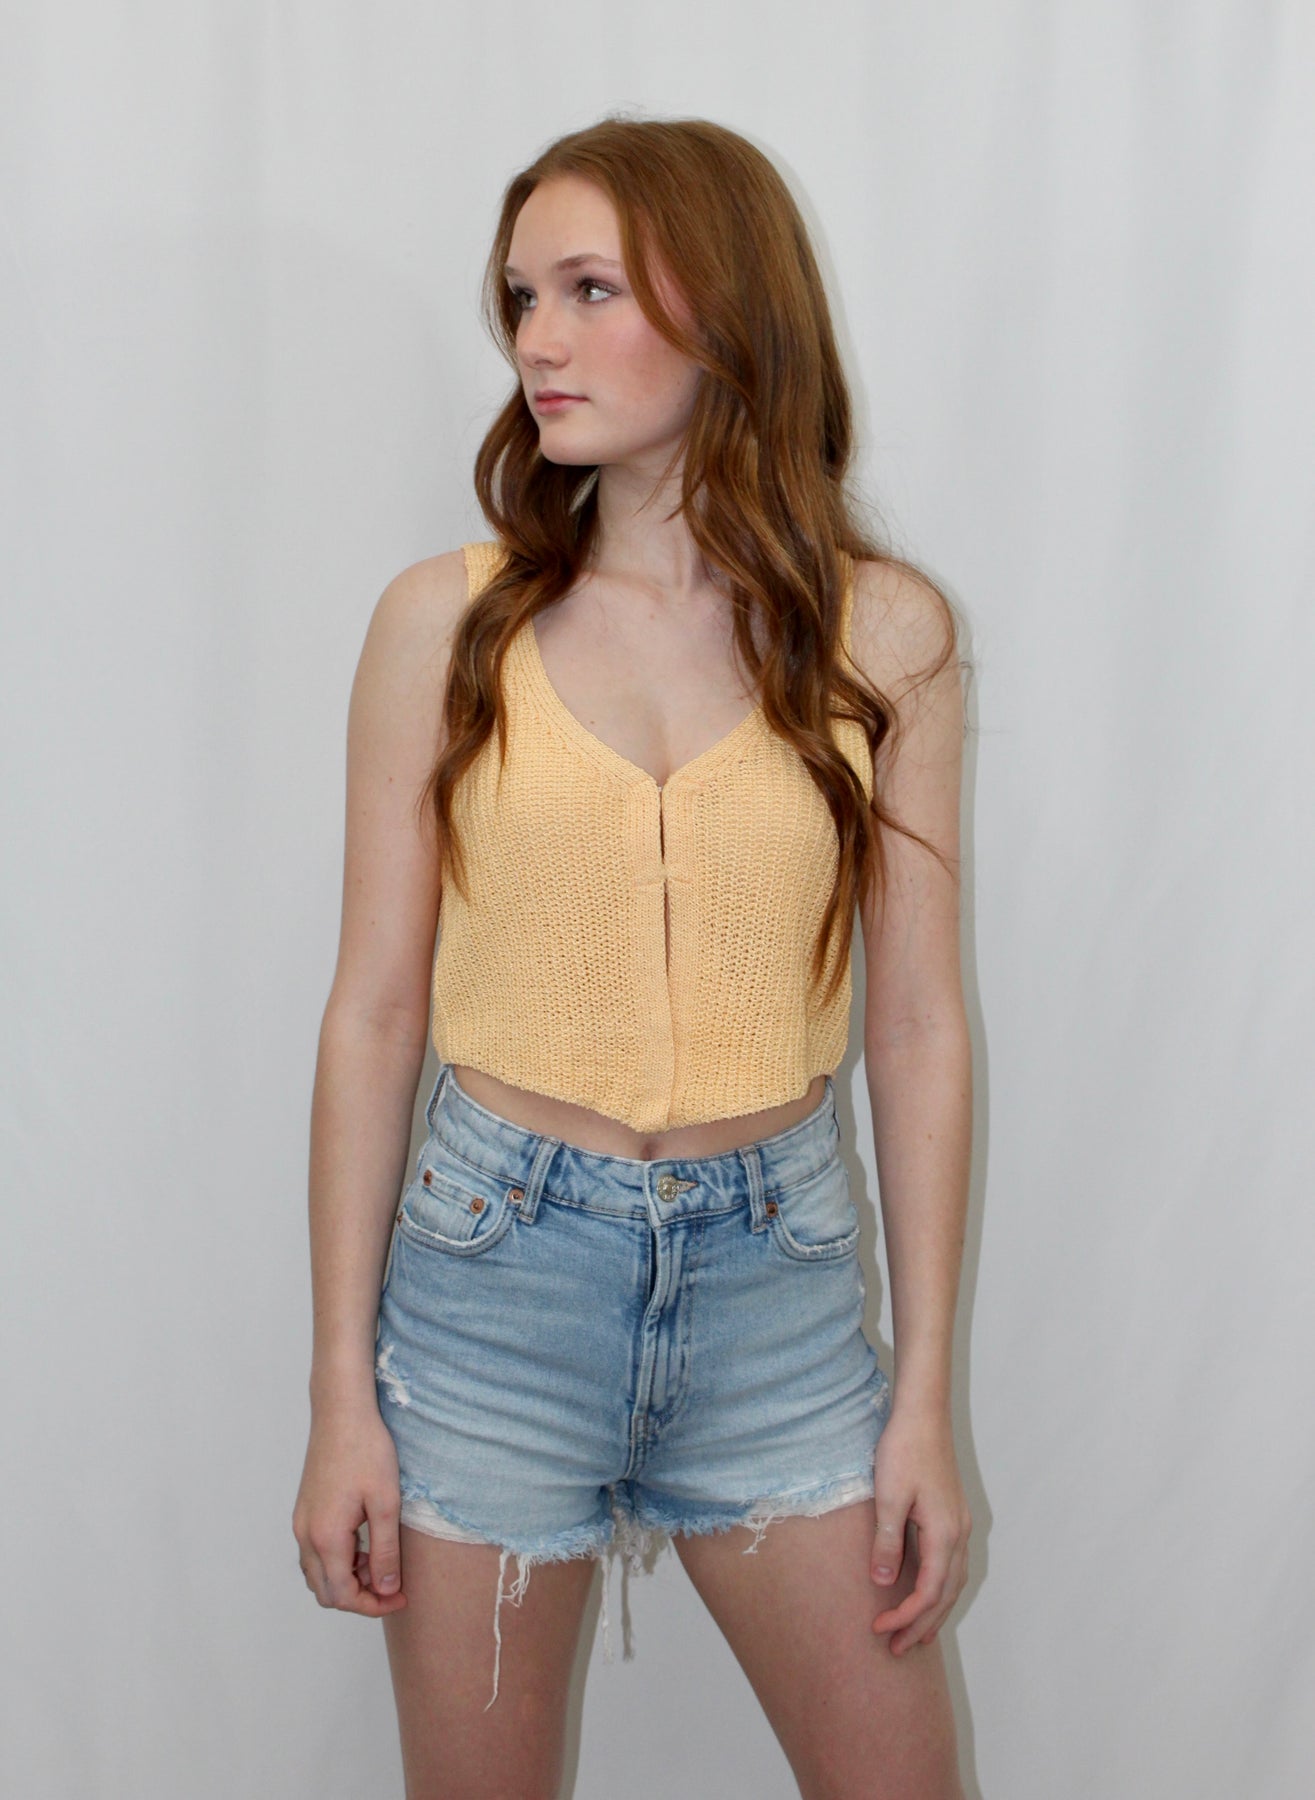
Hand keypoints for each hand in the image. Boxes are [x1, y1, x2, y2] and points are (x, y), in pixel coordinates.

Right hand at [291, 1399, 408, 1616]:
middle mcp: (306, 1535)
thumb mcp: (386, 1502)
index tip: (400, 1596)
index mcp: (326, 1537)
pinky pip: (314, 1553)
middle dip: (358, 1597)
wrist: (342, 1412)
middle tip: (391, 1585)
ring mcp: (302, 1522)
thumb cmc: (367, 1450)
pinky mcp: (305, 1510)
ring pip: (317, 1574)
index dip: (372, 1605)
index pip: (342, 1595)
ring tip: (379, 1561)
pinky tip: (363, 1543)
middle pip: (325, 1591)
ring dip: (347, 1580)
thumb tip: (386, 1589)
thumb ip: (385, 1551)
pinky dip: (337, 1562)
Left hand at [869, 1406, 971, 1653]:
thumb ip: (887, 1541)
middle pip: (947, 1594)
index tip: (879, 1631)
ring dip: (936, 1610)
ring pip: (954, 1581)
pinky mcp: (953, 1515)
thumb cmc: (904, 1450)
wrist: (923, 1413)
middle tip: (897, 1650)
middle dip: (922, 1624)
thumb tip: (885, 1584)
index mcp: (945, 1533)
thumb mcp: (888, 1496)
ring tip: (917, 1635)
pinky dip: (941, 1587)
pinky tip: (927, 1591)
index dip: (905, 1616)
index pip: (929, 1592)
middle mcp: (959, 1534)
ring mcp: (960, 1524)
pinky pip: (952, 1564)